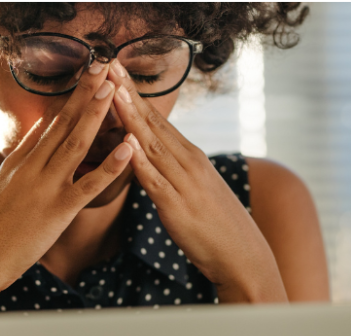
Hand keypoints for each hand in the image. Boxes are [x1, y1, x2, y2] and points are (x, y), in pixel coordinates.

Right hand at [0, 61, 133, 314]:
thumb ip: (17, 165)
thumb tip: (33, 140)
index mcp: (17, 163)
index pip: (48, 124)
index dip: (69, 99)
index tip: (85, 76)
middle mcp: (30, 168)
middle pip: (62, 123)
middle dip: (85, 93)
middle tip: (103, 65)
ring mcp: (44, 187)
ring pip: (76, 143)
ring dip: (96, 114)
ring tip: (114, 88)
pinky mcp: (57, 211)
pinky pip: (89, 185)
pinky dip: (111, 165)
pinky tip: (129, 148)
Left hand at [107, 61, 286, 302]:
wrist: (242, 256)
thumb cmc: (215, 226)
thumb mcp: (195, 188)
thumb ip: (173, 170)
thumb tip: (152, 156)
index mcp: (190, 157)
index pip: (157, 120)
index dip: (134, 94)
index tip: (115, 70)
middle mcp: (188, 163)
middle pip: (153, 123)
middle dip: (128, 93)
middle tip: (108, 64)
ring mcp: (184, 183)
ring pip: (152, 145)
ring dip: (131, 118)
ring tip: (113, 92)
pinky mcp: (177, 207)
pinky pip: (156, 181)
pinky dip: (141, 162)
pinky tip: (127, 145)